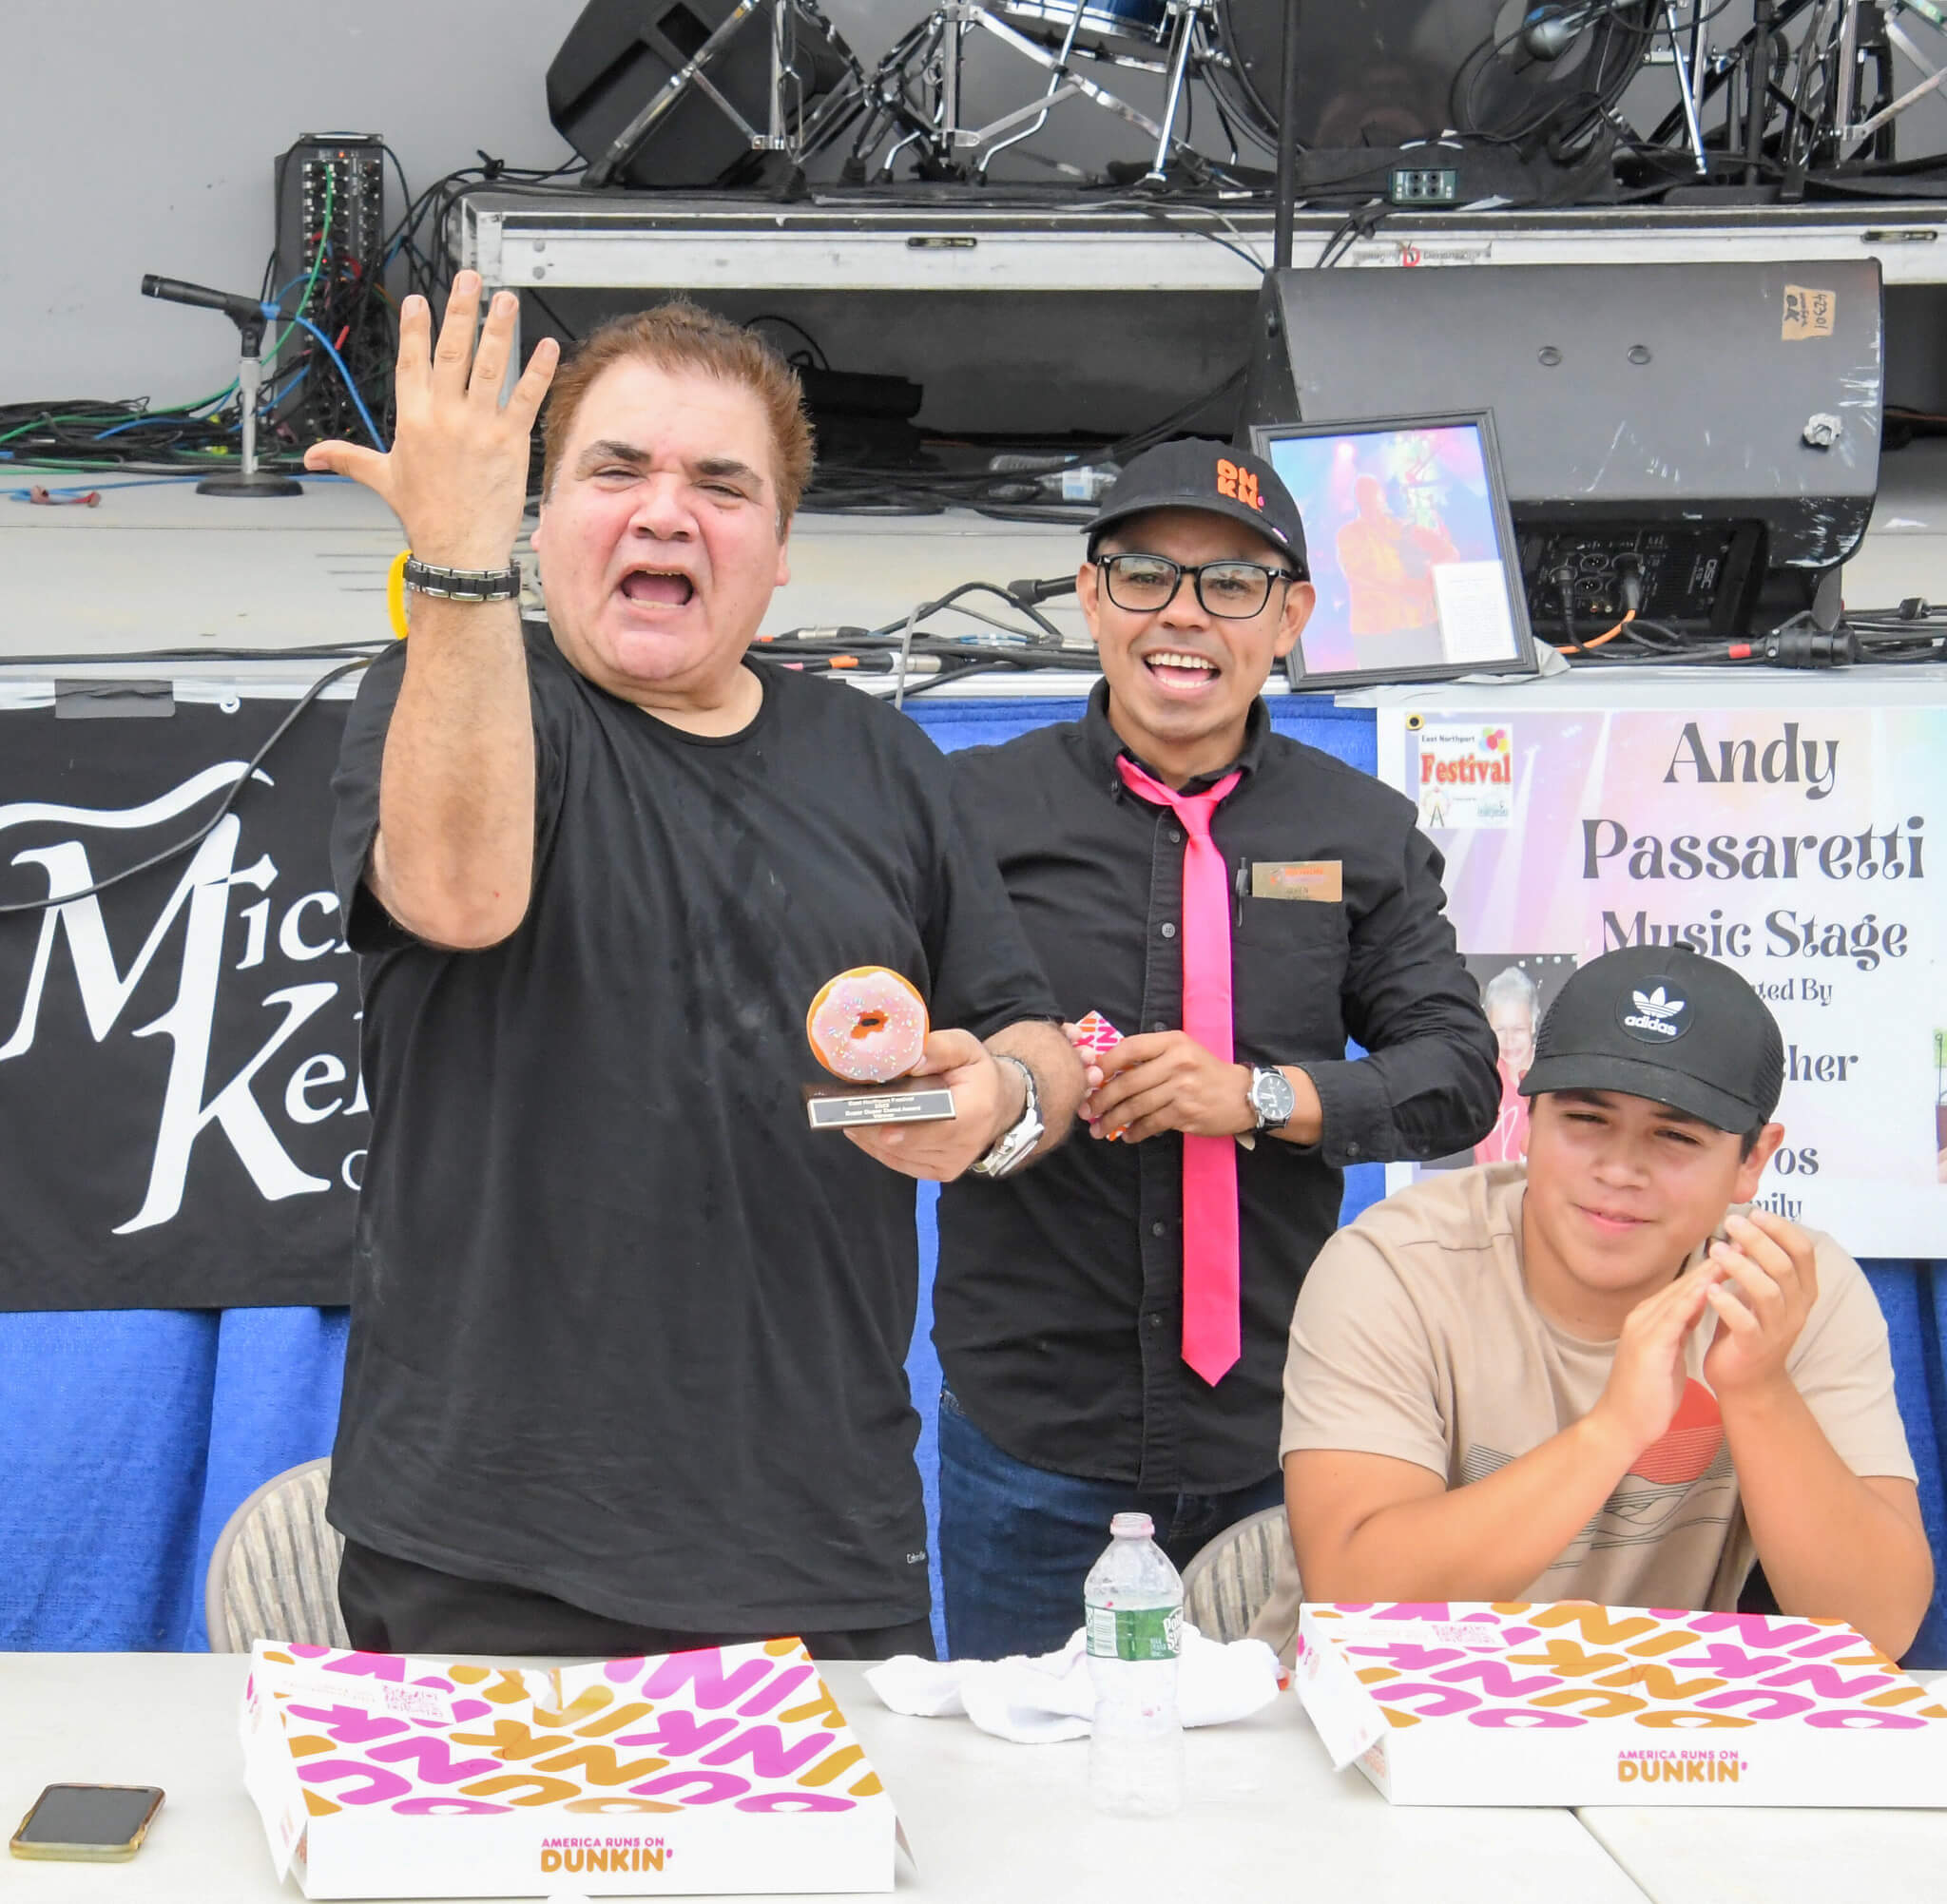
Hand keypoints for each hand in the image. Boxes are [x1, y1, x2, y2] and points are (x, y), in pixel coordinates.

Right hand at [302, 272, 558, 568]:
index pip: (411, 362)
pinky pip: (525, 398)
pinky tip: (547, 347)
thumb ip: (347, 458)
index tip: (419, 300)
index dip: (415, 328)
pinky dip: (537, 371)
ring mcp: (478, 427)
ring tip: (505, 300)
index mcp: (412, 420)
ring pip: (488, 366)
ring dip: (498, 330)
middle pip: (451, 352)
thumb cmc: (426, 516)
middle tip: (469, 279)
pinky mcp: (509, 441)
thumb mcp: (381, 480)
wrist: (459, 550)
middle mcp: (444, 416)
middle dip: (459, 312)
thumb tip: (312, 456)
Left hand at [842, 1029, 1022, 1181]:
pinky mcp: (939, 1173)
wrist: (998, 1104)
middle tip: (846, 1111)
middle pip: (911, 1144)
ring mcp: (951, 1164)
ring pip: (900, 1156)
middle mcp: (965, 1146)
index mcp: (975, 1112)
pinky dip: (878, 1148)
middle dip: (875, 1128)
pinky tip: (860, 1131)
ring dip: (871, 1138)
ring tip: (847, 1115)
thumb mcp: (966, 1048)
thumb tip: (910, 1060)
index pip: (941, 1128)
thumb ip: (940, 1049)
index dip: (910, 1131)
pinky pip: (900, 1163)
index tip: (881, 1126)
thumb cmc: (977, 1073)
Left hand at [1082, 1031, 1253, 1143]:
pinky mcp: (1186, 1113)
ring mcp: (1183, 1089)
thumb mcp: (1181, 1051)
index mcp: (1173, 1042)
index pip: (1130, 1048)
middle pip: (1128, 1082)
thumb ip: (1150, 1056)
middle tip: (1086, 1110)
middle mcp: (1178, 1062)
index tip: (1088, 1078)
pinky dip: (1135, 1132)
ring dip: (1113, 1120)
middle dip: (1101, 1099)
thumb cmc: (1205, 1072)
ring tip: (1098, 1129)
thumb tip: (1107, 1071)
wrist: (1243, 1095)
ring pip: (1136, 1106)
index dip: (1104, 1064)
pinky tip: (1127, 1136)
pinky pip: (1151, 1124)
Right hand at [1587, 1262, 1722, 1462]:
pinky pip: (1673, 1317)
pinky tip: (1709, 1288)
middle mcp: (1643, 1316)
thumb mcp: (1666, 1355)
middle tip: (1742, 1242)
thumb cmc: (1647, 1395)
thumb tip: (1695, 1311)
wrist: (1622, 1425)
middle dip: (1713, 1264)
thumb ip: (1677, 1330)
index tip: (1738, 1254)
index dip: (1711, 1269)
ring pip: (1679, 1295)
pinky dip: (1692, 1300)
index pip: (1684, 1287)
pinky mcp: (1648, 1345)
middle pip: (1682, 1284)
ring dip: (1706, 1275)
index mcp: (1649, 1319)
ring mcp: (1643, 1329)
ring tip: (1732, 1256)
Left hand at [1702, 1209, 1817, 1398]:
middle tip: (1730, 1222)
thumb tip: (1743, 1223)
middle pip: (1783, 1266)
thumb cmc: (1750, 1325)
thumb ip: (1758, 1263)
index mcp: (1802, 1289)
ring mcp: (1778, 1329)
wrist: (1748, 1379)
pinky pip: (1746, 1323)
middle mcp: (1796, 1308)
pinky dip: (1728, 1303)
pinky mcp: (1756, 1347)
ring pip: (1768, 1292)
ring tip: (1716, 1250)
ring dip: (1741, 1268)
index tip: (1756, 1212)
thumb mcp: (1760, 1290)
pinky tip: (1710, 1288)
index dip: (1782, 1229)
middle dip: (1758, 1240)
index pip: (1803, 1251)